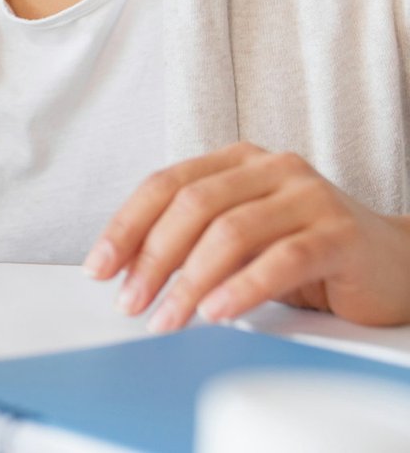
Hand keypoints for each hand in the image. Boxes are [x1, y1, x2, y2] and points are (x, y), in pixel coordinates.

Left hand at [84, 141, 409, 330]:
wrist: (395, 264)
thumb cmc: (307, 251)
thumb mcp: (241, 237)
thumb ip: (193, 241)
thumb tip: (126, 272)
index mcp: (237, 160)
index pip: (165, 184)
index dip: (126, 226)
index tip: (99, 268)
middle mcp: (271, 168)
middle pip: (192, 206)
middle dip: (151, 259)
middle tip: (131, 302)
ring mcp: (310, 196)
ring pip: (231, 233)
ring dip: (190, 282)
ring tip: (168, 318)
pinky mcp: (340, 233)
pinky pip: (282, 259)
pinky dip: (243, 288)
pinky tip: (218, 312)